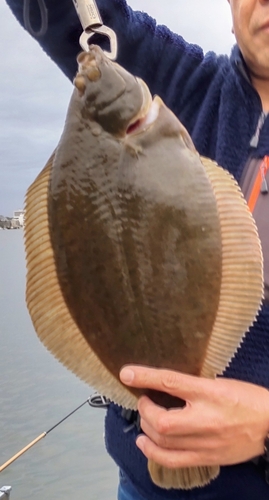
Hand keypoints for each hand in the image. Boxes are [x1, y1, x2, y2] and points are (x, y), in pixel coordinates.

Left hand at [119, 366, 268, 468]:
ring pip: (163, 441)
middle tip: (144, 400)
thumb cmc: (248, 399)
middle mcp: (205, 418)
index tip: (127, 373)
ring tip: (145, 419)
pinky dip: (154, 453)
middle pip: (161, 419)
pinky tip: (145, 444)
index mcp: (209, 392)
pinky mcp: (207, 458)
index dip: (145, 377)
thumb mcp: (221, 382)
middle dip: (145, 409)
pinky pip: (173, 460)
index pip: (170, 381)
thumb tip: (165, 384)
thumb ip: (194, 385)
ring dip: (147, 428)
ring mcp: (205, 442)